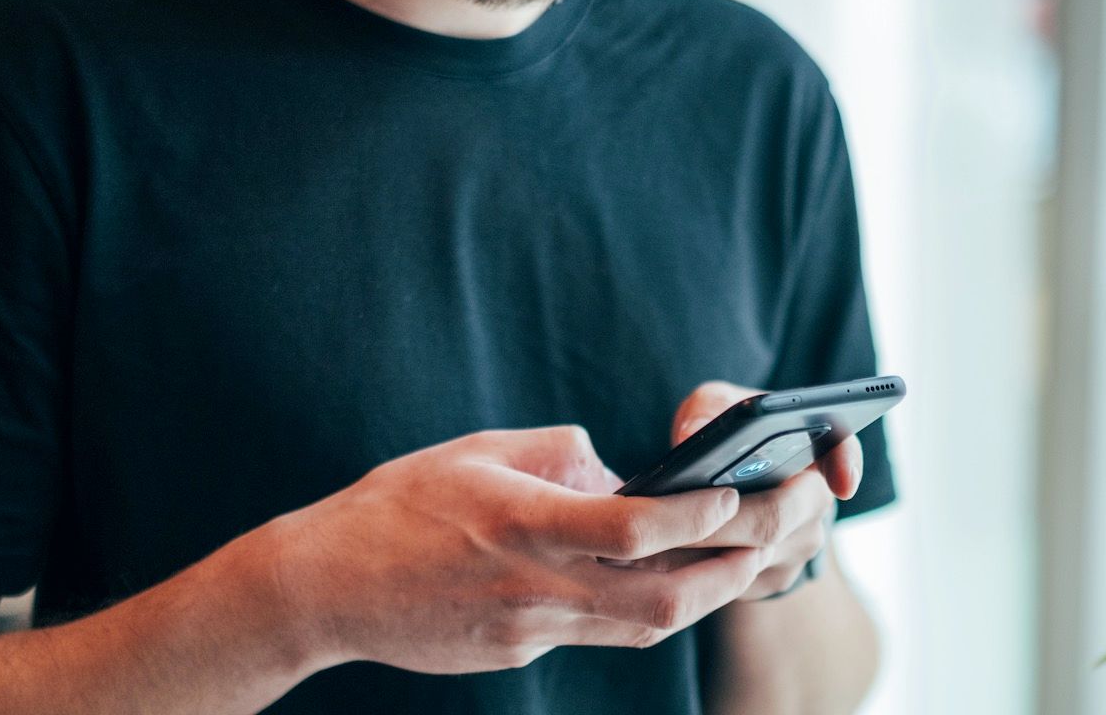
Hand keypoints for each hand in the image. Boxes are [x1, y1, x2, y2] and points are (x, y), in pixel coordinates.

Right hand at [245, 426, 772, 674]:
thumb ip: (556, 455)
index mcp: (526, 525)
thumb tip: (615, 467)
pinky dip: (644, 609)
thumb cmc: (396, 505)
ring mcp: (531, 630)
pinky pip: (602, 635)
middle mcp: (538, 586)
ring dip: (705, 596)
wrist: (326, 587)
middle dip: (734, 568)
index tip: (739, 490)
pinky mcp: (520, 652)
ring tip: (745, 559)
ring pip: (646, 629)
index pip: (637, 528)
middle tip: (779, 532)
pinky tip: (666, 583)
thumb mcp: (476, 452)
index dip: (700, 514)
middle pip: (665, 599)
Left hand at [649, 381, 863, 600]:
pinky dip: (695, 569)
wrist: (729, 485)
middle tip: (670, 515)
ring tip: (650, 537)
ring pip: (750, 556)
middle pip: (775, 517)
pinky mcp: (772, 580)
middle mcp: (815, 501)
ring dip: (701, 548)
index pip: (842, 450)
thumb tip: (692, 435)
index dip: (846, 465)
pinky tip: (658, 559)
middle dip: (720, 518)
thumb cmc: (724, 435)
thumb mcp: (715, 407)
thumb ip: (707, 409)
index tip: (841, 483)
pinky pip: (735, 581)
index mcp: (813, 449)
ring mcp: (798, 547)